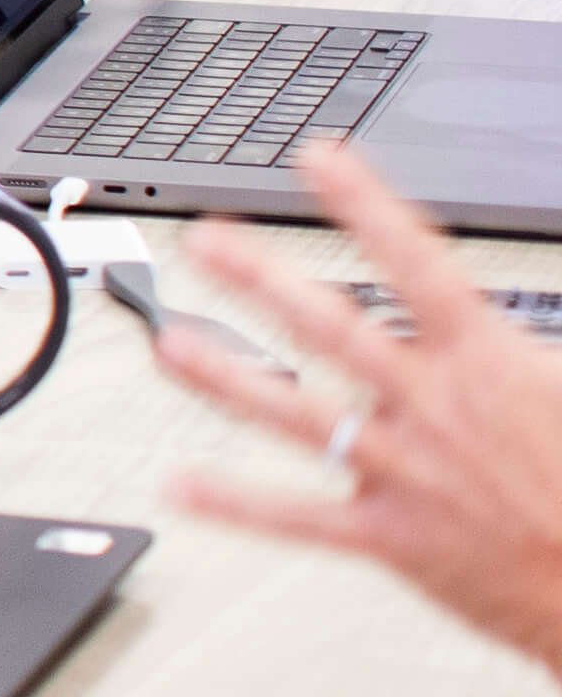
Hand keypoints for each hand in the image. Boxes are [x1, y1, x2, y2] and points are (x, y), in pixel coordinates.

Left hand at [161, 142, 561, 678]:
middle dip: (263, 280)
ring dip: (226, 378)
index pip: (418, 265)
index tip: (320, 160)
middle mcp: (432, 409)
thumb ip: (527, 350)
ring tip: (170, 346)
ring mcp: (403, 472)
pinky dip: (236, 501)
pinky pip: (298, 518)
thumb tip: (501, 323)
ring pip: (296, 415)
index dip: (368, 207)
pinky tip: (181, 485)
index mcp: (488, 365)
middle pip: (332, 330)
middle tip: (205, 239)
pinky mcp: (391, 537)